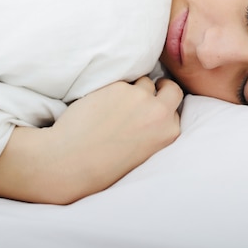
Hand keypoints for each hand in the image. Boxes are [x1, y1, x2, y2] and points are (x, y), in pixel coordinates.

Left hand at [50, 76, 182, 198]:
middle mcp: (159, 113)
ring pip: (143, 82)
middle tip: (148, 90)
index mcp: (169, 134)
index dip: (161, 108)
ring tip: (114, 105)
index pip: (174, 110)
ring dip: (133, 89)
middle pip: (171, 89)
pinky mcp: (118, 86)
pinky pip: (120, 80)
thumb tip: (151, 116)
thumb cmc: (103, 167)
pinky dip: (111, 90)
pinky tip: (98, 104)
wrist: (72, 163)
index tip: (151, 110)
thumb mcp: (143, 155)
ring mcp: (139, 97)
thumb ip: (154, 133)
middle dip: (162, 87)